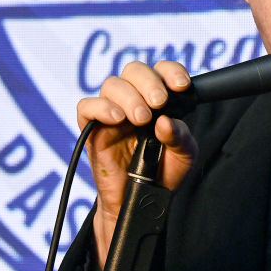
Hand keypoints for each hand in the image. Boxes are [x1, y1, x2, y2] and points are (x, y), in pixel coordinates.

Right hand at [76, 60, 198, 266]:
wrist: (144, 200)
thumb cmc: (163, 174)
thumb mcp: (184, 156)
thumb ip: (181, 137)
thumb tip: (166, 121)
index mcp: (158, 101)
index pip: (161, 71)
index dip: (170, 71)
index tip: (182, 86)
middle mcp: (134, 101)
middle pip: (134, 70)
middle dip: (149, 82)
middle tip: (159, 102)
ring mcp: (112, 113)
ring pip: (112, 85)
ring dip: (129, 97)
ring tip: (141, 119)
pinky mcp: (93, 129)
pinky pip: (86, 107)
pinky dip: (101, 107)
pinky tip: (118, 119)